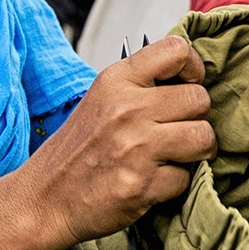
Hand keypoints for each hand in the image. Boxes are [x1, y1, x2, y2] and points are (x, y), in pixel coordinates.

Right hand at [15, 38, 213, 249]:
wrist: (45, 199)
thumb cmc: (76, 152)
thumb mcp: (101, 100)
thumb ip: (141, 86)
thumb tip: (190, 79)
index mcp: (116, 82)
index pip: (176, 50)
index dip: (194, 68)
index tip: (189, 84)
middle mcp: (127, 110)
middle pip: (199, 99)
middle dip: (196, 118)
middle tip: (179, 131)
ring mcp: (135, 148)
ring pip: (204, 137)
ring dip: (196, 151)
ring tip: (174, 156)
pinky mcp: (142, 185)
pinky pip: (186, 177)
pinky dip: (174, 184)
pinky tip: (152, 182)